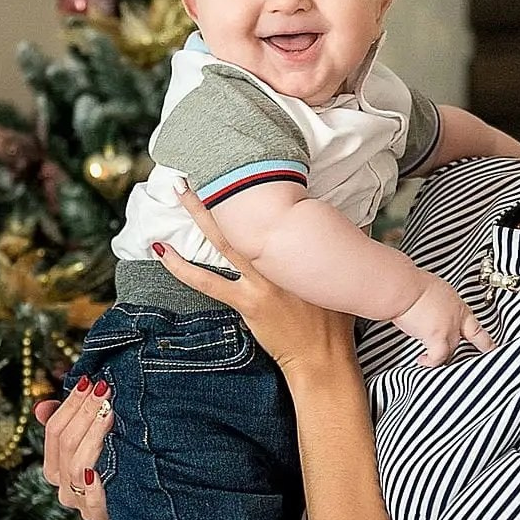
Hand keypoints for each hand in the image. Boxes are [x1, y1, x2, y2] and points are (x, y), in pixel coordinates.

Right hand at [35, 381, 113, 519]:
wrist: (146, 504)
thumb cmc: (115, 465)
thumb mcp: (92, 440)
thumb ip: (68, 422)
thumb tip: (41, 407)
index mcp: (56, 467)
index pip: (54, 431)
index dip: (69, 405)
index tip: (88, 382)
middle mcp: (64, 487)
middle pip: (66, 445)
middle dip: (84, 413)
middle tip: (104, 390)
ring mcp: (81, 504)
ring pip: (77, 467)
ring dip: (94, 436)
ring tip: (110, 414)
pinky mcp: (100, 518)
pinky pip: (93, 502)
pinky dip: (97, 486)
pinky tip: (103, 468)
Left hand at [152, 183, 357, 380]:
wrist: (324, 357)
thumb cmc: (334, 319)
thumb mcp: (341, 276)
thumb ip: (345, 246)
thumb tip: (357, 221)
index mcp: (302, 251)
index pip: (280, 210)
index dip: (260, 185)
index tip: (244, 164)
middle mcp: (281, 261)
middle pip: (248, 217)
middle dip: (225, 189)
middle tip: (203, 163)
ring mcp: (261, 281)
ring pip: (224, 242)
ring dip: (200, 215)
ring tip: (179, 191)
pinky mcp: (247, 302)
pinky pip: (207, 282)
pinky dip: (181, 267)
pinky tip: (162, 251)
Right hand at [391, 276, 493, 366]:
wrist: (404, 287)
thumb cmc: (409, 284)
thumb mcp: (430, 290)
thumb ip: (434, 303)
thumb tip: (426, 307)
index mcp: (455, 304)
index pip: (473, 324)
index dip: (483, 339)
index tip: (490, 347)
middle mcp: (456, 316)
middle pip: (462, 340)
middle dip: (453, 348)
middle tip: (449, 355)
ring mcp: (449, 328)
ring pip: (451, 350)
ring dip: (441, 356)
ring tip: (430, 358)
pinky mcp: (438, 337)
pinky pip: (438, 358)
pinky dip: (430, 361)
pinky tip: (422, 360)